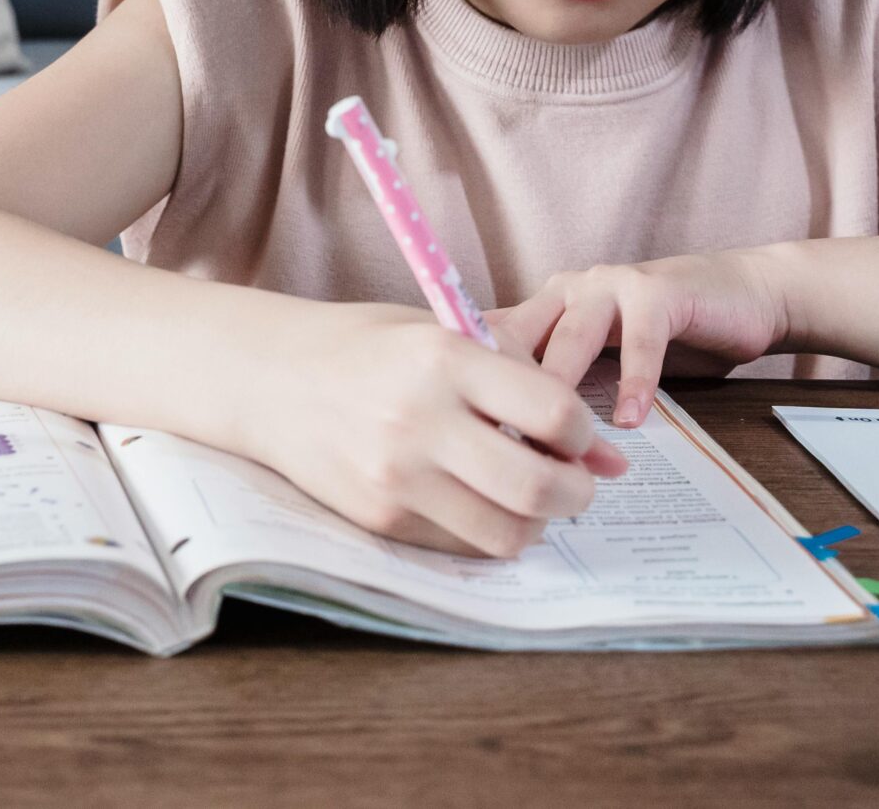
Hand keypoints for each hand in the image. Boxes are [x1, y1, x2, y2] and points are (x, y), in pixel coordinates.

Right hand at [237, 301, 629, 559]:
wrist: (266, 378)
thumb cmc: (363, 348)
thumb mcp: (439, 333)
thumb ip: (522, 380)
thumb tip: (612, 457)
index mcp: (442, 358)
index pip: (554, 411)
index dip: (583, 432)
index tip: (575, 434)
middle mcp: (419, 420)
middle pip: (540, 486)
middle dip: (578, 492)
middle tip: (574, 482)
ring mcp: (395, 476)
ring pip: (507, 532)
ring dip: (536, 523)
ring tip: (525, 497)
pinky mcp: (379, 516)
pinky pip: (461, 544)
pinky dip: (483, 530)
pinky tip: (472, 501)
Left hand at [490, 249, 792, 428]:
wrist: (743, 295)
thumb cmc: (665, 335)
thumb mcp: (603, 357)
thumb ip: (563, 382)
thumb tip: (514, 441)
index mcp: (544, 307)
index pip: (494, 345)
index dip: (477, 388)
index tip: (467, 440)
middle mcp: (567, 291)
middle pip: (522, 341)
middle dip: (508, 393)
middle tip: (497, 449)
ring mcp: (611, 286)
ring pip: (572, 339)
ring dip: (562, 392)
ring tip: (556, 442)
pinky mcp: (658, 293)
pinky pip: (640, 341)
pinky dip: (634, 381)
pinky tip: (631, 420)